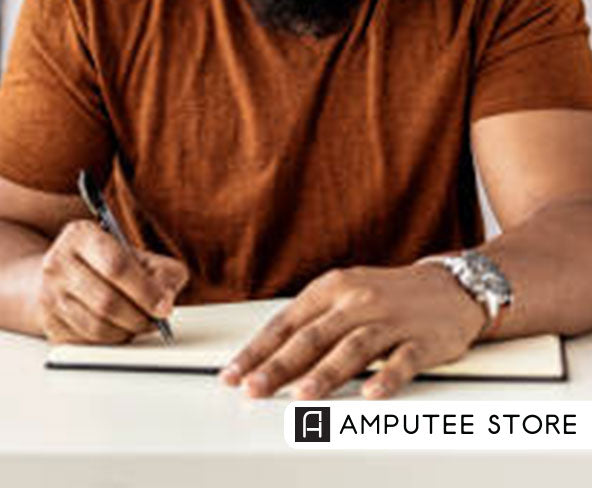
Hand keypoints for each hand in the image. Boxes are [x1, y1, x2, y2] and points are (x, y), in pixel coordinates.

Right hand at [35, 219, 188, 343]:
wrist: (60, 273)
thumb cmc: (102, 262)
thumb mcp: (131, 253)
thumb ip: (159, 269)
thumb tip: (167, 297)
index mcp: (79, 235)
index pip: (116, 266)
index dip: (145, 290)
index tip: (165, 306)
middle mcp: (57, 263)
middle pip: (106, 301)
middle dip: (139, 316)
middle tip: (157, 319)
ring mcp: (48, 296)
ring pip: (97, 327)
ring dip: (127, 331)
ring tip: (140, 322)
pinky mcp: (50, 324)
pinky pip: (88, 342)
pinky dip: (111, 340)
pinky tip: (120, 328)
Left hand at [219, 263, 486, 398]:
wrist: (448, 286)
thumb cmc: (385, 295)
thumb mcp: (343, 296)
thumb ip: (311, 322)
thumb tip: (268, 355)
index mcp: (331, 288)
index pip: (286, 322)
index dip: (259, 349)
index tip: (235, 373)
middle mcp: (357, 301)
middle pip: (312, 336)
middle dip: (279, 366)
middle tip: (255, 388)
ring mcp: (390, 320)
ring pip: (353, 347)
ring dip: (326, 373)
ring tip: (303, 396)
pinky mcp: (422, 340)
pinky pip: (402, 360)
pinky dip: (386, 378)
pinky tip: (371, 393)